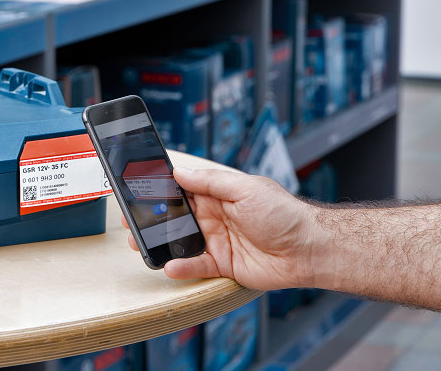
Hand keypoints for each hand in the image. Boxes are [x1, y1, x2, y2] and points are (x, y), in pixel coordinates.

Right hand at [122, 167, 322, 290]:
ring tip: (140, 242)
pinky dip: (180, 267)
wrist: (309, 250)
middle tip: (131, 219)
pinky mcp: (222, 264)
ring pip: (180, 241)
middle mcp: (214, 216)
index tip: (138, 188)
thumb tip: (180, 172)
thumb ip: (211, 182)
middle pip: (176, 216)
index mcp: (219, 194)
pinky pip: (195, 266)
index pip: (183, 189)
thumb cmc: (284, 214)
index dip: (161, 188)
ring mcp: (216, 241)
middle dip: (152, 217)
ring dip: (159, 242)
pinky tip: (168, 265)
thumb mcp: (246, 188)